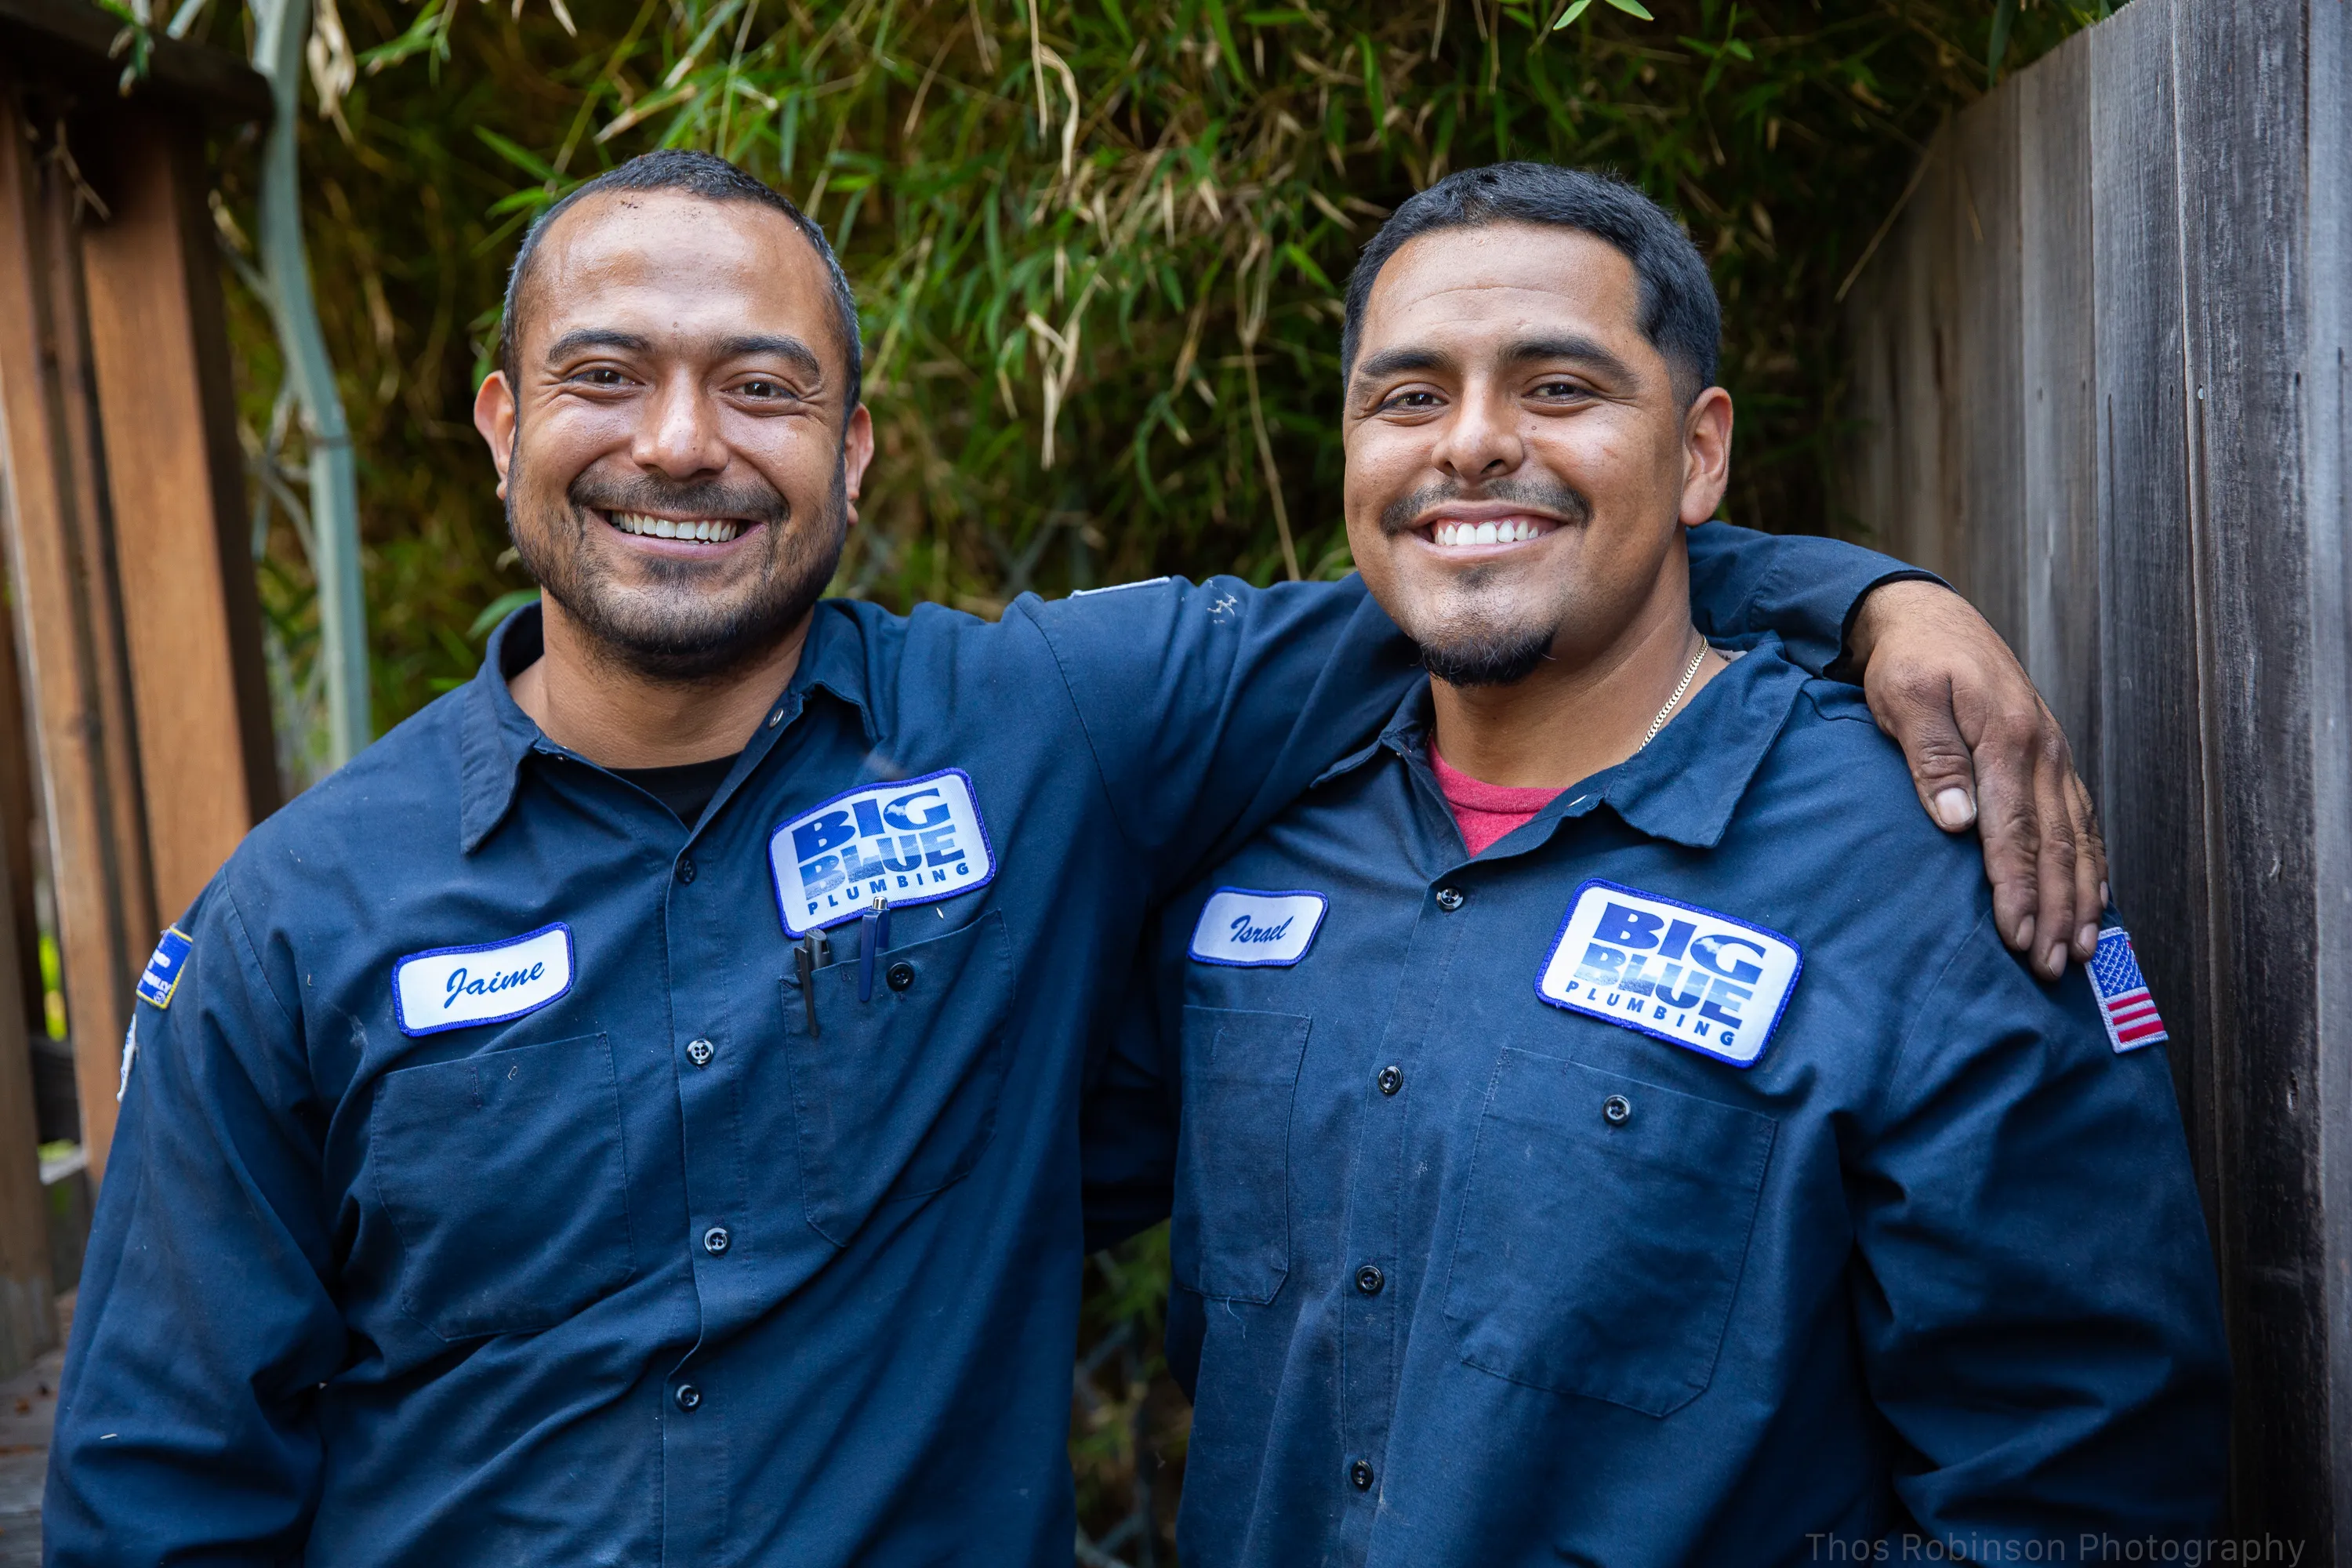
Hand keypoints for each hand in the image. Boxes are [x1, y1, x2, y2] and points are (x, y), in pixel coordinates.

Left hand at [1845, 579, 2107, 981]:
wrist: (1930, 618)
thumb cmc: (1911, 661)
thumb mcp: (1906, 698)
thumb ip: (1932, 758)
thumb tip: (1959, 821)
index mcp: (2006, 737)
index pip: (2014, 830)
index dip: (2018, 888)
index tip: (2016, 936)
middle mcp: (2041, 750)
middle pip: (2055, 845)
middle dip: (2056, 910)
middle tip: (2051, 966)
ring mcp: (2053, 756)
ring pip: (2077, 839)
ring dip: (2080, 898)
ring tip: (2080, 951)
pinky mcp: (2051, 760)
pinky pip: (2081, 821)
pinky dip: (2091, 865)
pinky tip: (2095, 901)